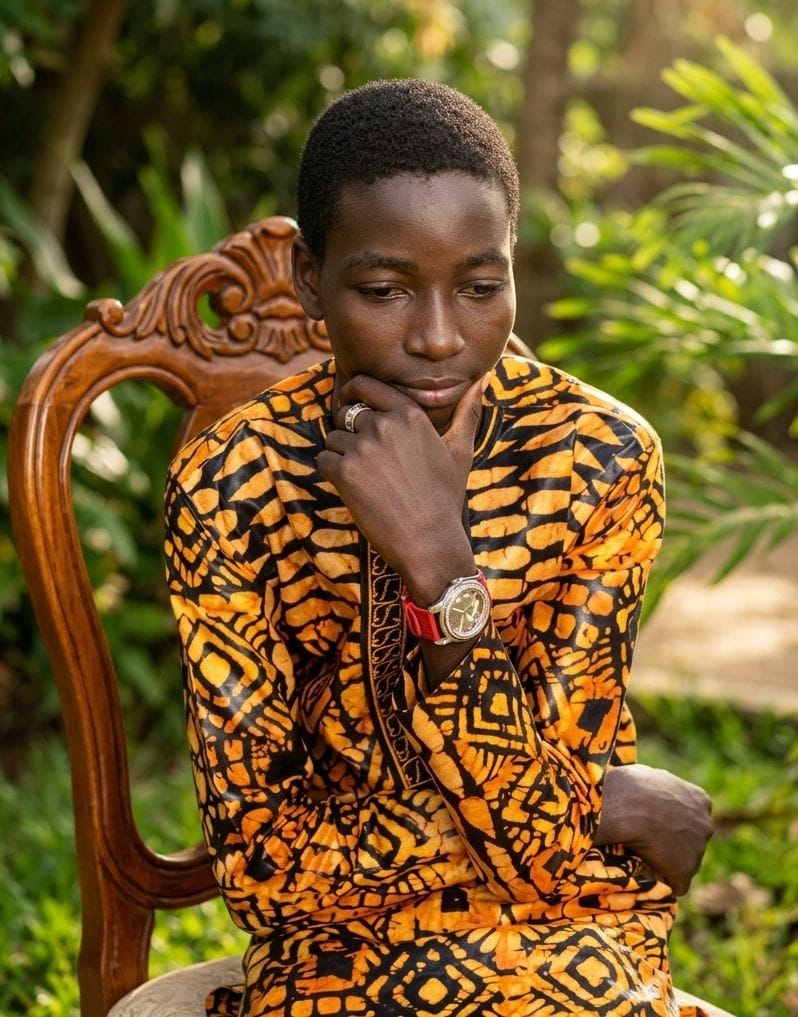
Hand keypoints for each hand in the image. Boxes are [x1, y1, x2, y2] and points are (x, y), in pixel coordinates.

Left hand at [317, 375, 484, 601]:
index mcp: (409, 414)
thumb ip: (467, 411)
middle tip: (367, 459)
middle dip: (350, 432)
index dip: (352, 393)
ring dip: (341, 455)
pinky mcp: (344, 472)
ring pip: (333, 438)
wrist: (429, 541)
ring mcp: (362, 447)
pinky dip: (331, 473)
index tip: (351, 404)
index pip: (365, 384)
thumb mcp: (460, 451)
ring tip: (365, 479)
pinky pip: (323, 460)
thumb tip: (484, 378)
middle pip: (346, 414)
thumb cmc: (444, 497)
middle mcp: (384, 424)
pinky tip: (353, 489)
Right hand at [597, 763, 712, 895]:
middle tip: (648, 843)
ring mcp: (698, 849)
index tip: (655, 824)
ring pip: (684, 862)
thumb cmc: (629, 785)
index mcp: (700, 799)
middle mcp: (705, 824)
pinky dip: (664, 882)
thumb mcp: (648, 776)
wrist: (625, 806)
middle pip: (692, 840)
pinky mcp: (685, 871)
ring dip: (667, 862)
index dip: (673, 822)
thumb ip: (659, 788)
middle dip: (675, 843)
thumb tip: (648, 792)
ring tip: (642, 857)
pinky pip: (676, 883)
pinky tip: (646, 876)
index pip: (691, 817)